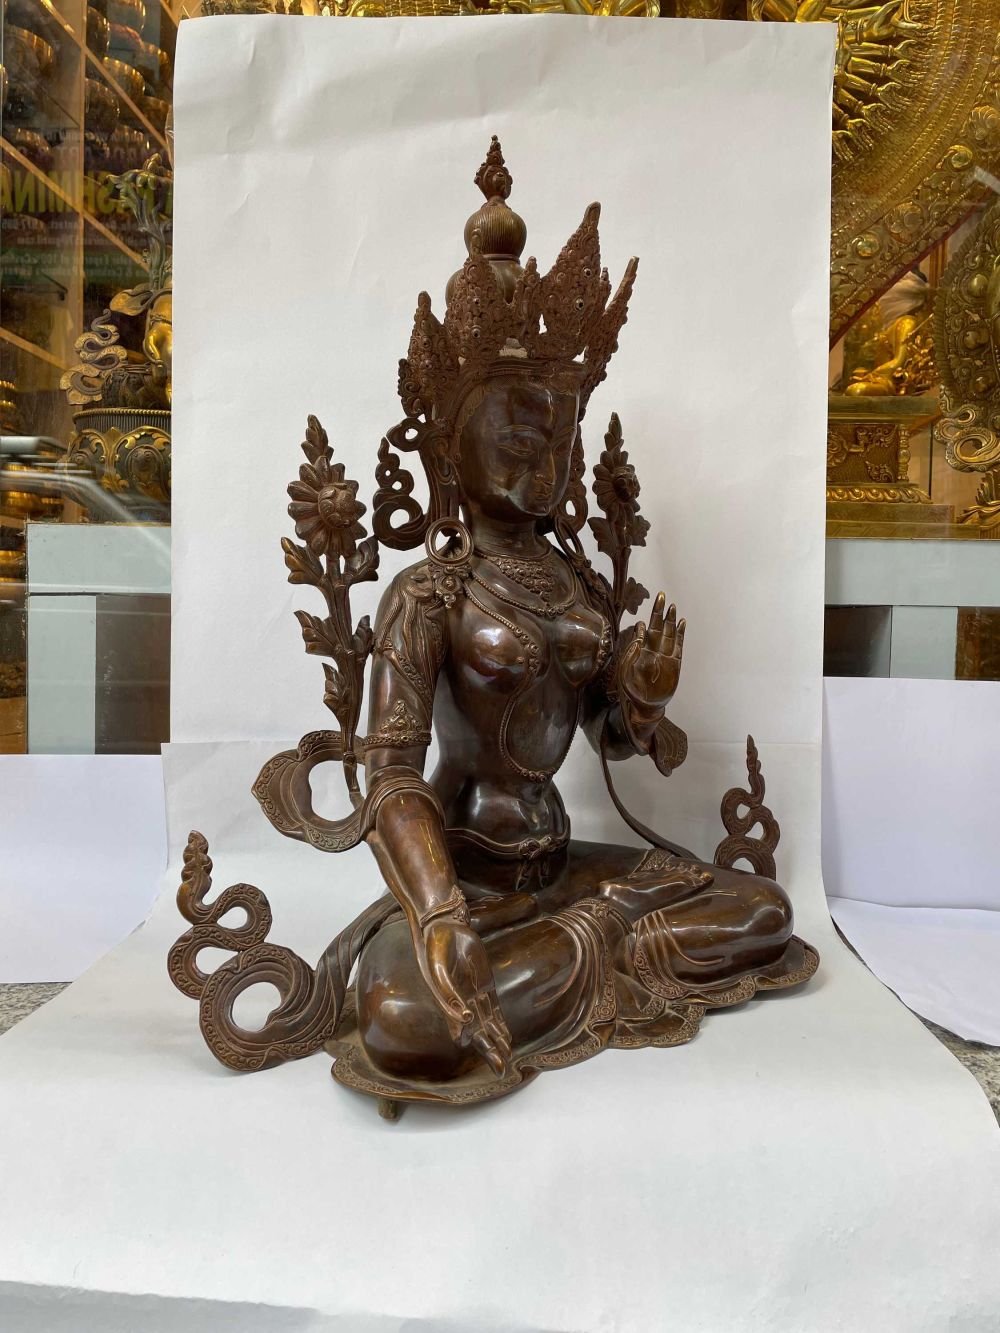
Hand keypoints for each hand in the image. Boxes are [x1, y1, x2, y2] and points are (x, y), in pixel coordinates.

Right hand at [419, 913, 512, 1077]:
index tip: (475, 1041)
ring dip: (497, 1042)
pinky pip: (494, 1010)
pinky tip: (507, 1038)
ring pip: (488, 1025)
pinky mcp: (485, 985)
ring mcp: (475, 995)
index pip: (461, 1029)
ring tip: (507, 1060)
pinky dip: (500, 1025)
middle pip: (478, 1033)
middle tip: (502, 1070)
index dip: (469, 1037)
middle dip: (490, 1051)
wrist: (443, 926)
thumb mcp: (438, 971)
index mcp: (448, 1003)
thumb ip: (448, 996)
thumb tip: (464, 1018)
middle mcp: (461, 1003)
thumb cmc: (435, 947)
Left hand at [619, 592, 684, 712]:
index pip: (642, 634)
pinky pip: (678, 645)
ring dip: (670, 619)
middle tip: (661, 595)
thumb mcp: (625, 673)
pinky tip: (682, 623)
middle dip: (659, 611)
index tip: (641, 622)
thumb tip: (637, 637)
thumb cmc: (632, 692)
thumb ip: (630, 655)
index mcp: (640, 652)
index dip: (642, 626)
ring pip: (669, 633)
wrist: (646, 707)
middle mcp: (653, 650)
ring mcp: (665, 655)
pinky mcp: (675, 663)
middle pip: (658, 627)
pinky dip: (680, 634)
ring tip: (672, 606)